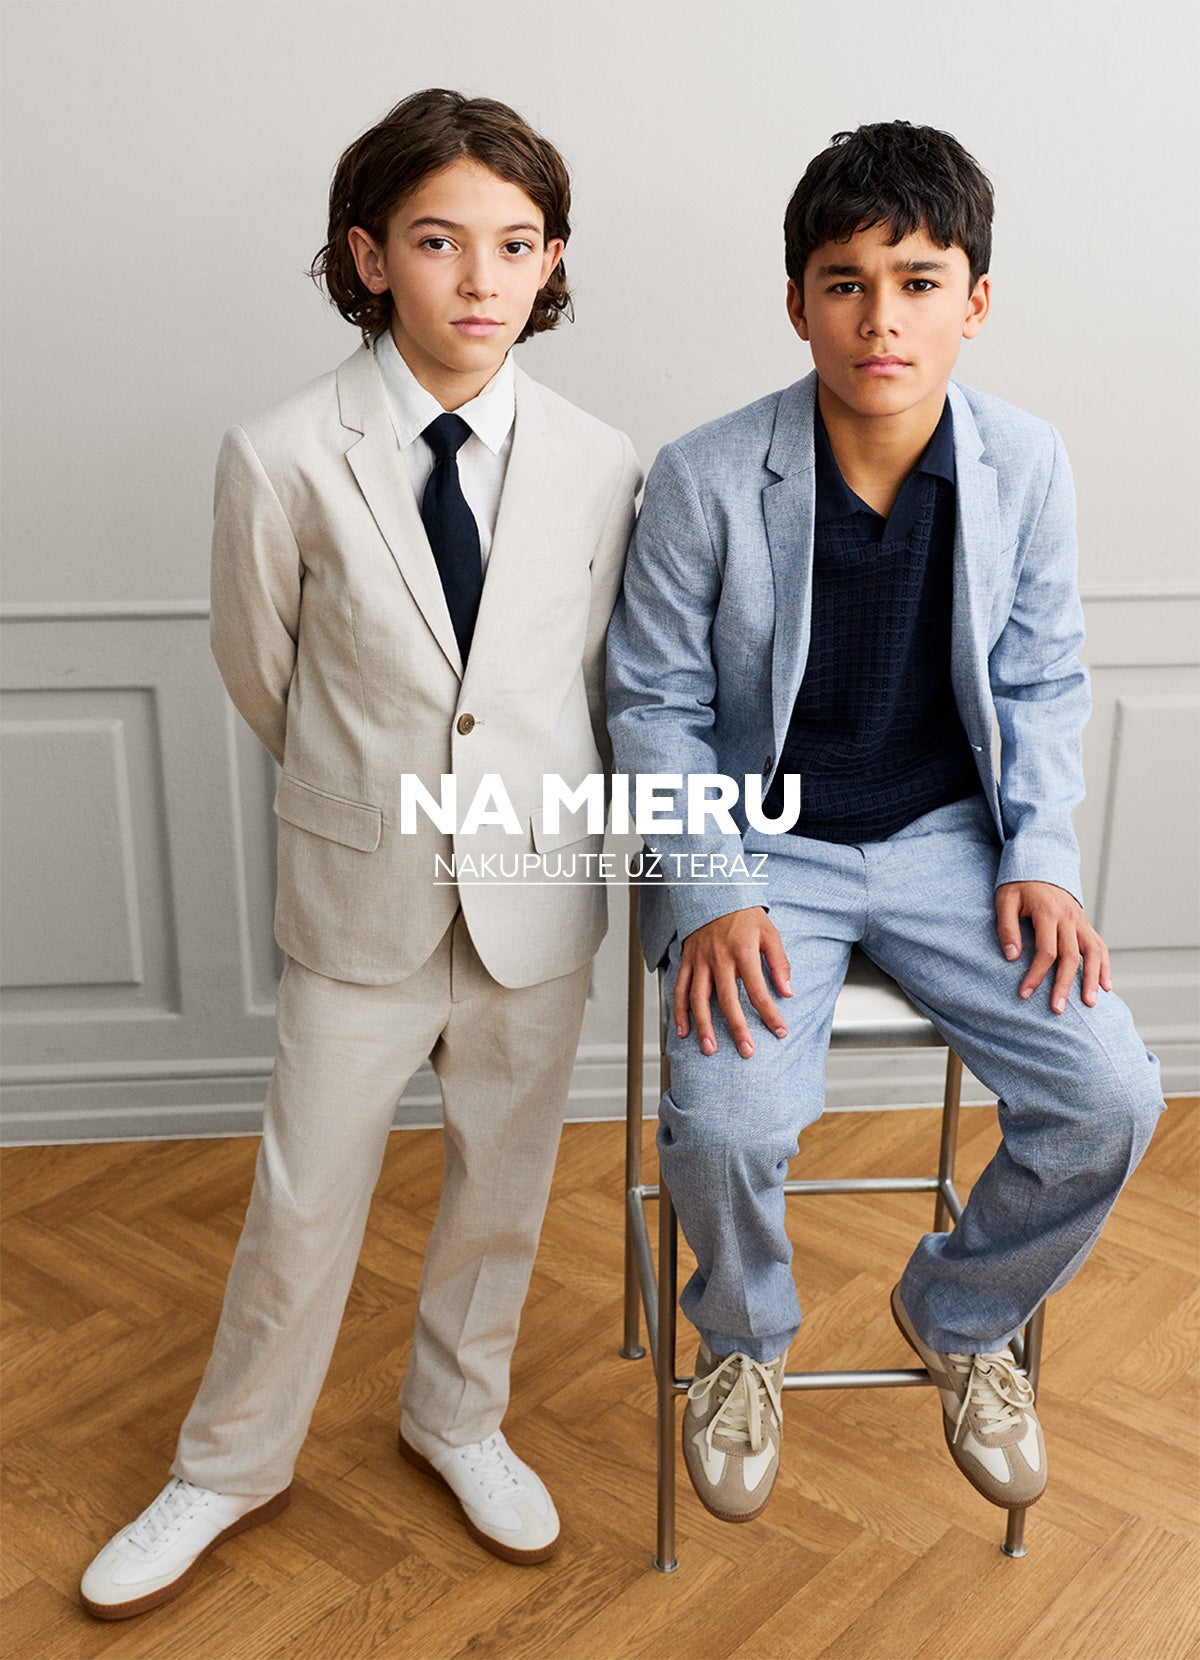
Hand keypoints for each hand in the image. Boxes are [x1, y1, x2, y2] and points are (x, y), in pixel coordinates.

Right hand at [674, 908, 792, 1057]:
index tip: (780, 1031)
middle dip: (737, 1029)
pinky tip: (683, 1030)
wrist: (715, 891)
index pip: (758, 991)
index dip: (770, 1014)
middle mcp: (719, 959)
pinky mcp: (686, 961)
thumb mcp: (770, 933)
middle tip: (746, 1050)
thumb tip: (787, 991)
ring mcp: (700, 961)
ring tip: (710, 1049)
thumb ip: (779, 963)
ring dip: (704, 1026)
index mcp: (743, 952)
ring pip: (699, 999)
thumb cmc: (745, 914)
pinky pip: (680, 989)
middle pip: (728, 1001)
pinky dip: (679, 1011)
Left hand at [995, 881, 1111, 1013]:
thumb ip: (1007, 928)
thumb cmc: (1018, 886)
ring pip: (1092, 953)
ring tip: (1090, 1004)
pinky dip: (1104, 967)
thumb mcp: (1005, 901)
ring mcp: (1080, 921)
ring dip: (1092, 980)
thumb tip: (1012, 958)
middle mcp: (1069, 918)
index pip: (1046, 951)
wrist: (1039, 864)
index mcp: (1048, 912)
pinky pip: (1099, 947)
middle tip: (1057, 1010)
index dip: (1036, 975)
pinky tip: (1106, 986)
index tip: (1025, 993)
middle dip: (1064, 985)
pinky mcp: (1085, 925)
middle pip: (1071, 957)